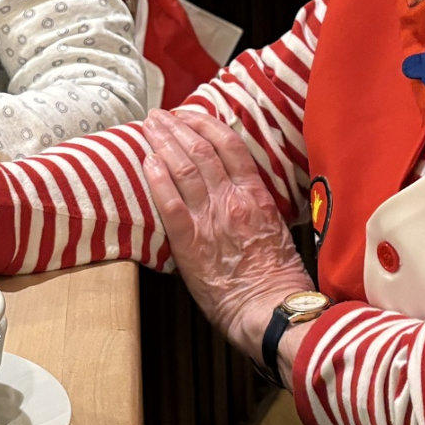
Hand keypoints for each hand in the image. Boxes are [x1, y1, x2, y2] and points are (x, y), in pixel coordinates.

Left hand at [142, 109, 312, 366]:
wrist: (271, 309)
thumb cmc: (278, 279)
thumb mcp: (276, 231)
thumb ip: (255, 207)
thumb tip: (239, 192)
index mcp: (255, 195)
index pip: (228, 145)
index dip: (205, 123)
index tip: (188, 114)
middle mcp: (231, 199)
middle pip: (200, 149)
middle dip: (176, 126)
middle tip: (158, 115)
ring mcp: (210, 219)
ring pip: (183, 167)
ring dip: (162, 142)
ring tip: (148, 127)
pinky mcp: (190, 242)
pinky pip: (169, 202)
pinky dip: (156, 178)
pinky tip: (145, 161)